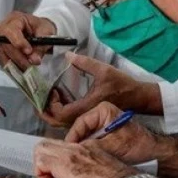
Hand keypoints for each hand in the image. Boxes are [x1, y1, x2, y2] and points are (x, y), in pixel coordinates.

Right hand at [0, 11, 56, 68]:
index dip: (18, 42)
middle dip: (18, 56)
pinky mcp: (1, 51)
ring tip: (29, 68)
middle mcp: (4, 28)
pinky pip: (3, 61)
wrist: (39, 31)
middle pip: (5, 44)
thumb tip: (34, 60)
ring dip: (16, 64)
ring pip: (3, 54)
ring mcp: (0, 40)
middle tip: (31, 64)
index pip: (10, 30)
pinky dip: (13, 67)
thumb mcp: (46, 33)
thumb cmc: (42, 28)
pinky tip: (22, 70)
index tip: (29, 51)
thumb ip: (41, 46)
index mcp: (15, 19)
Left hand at [33, 139, 135, 177]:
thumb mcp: (100, 172)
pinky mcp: (63, 164)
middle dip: (43, 160)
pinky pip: (41, 161)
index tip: (57, 174)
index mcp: (88, 148)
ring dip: (40, 165)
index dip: (55, 159)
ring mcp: (69, 154)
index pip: (63, 146)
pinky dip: (40, 172)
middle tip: (49, 177)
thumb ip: (87, 171)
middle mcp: (77, 147)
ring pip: (41, 149)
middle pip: (48, 144)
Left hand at [41, 53, 160, 127]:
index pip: (61, 113)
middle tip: (40, 96)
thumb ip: (84, 62)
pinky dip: (60, 110)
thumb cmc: (122, 84)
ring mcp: (86, 117)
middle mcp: (84, 115)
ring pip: (61, 122)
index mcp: (87, 106)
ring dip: (51, 110)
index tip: (51, 91)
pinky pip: (68, 118)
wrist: (137, 97)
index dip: (51, 105)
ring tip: (49, 94)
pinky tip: (61, 95)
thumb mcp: (103, 69)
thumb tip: (68, 55)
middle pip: (56, 122)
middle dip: (45, 111)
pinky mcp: (87, 116)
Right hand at [66, 101, 158, 165]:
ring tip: (76, 162)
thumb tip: (69, 153)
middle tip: (69, 159)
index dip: (71, 139)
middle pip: (80, 131)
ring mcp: (104, 126)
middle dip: (75, 145)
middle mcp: (102, 115)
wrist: (156, 155)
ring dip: (81, 150)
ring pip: (85, 138)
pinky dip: (89, 152)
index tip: (66, 152)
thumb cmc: (138, 147)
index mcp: (103, 110)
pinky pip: (92, 143)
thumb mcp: (109, 147)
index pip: (79, 123)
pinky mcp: (107, 136)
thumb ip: (88, 148)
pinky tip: (86, 162)